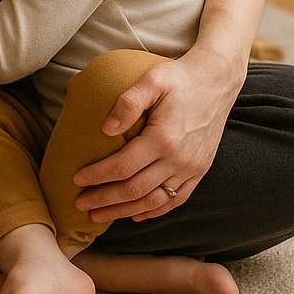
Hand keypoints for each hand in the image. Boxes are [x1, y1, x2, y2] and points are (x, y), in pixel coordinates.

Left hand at [71, 52, 239, 221]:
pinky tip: (135, 214)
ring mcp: (192, 168)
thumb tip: (105, 129)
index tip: (77, 179)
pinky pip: (175, 200)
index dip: (97, 176)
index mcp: (163, 138)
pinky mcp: (200, 171)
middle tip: (80, 204)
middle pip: (135, 190)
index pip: (122, 166)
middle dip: (104, 200)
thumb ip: (128, 103)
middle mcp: (179, 159)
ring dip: (124, 212)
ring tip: (100, 215)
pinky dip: (153, 211)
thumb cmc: (180, 78)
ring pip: (153, 201)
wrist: (217, 81)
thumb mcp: (152, 80)